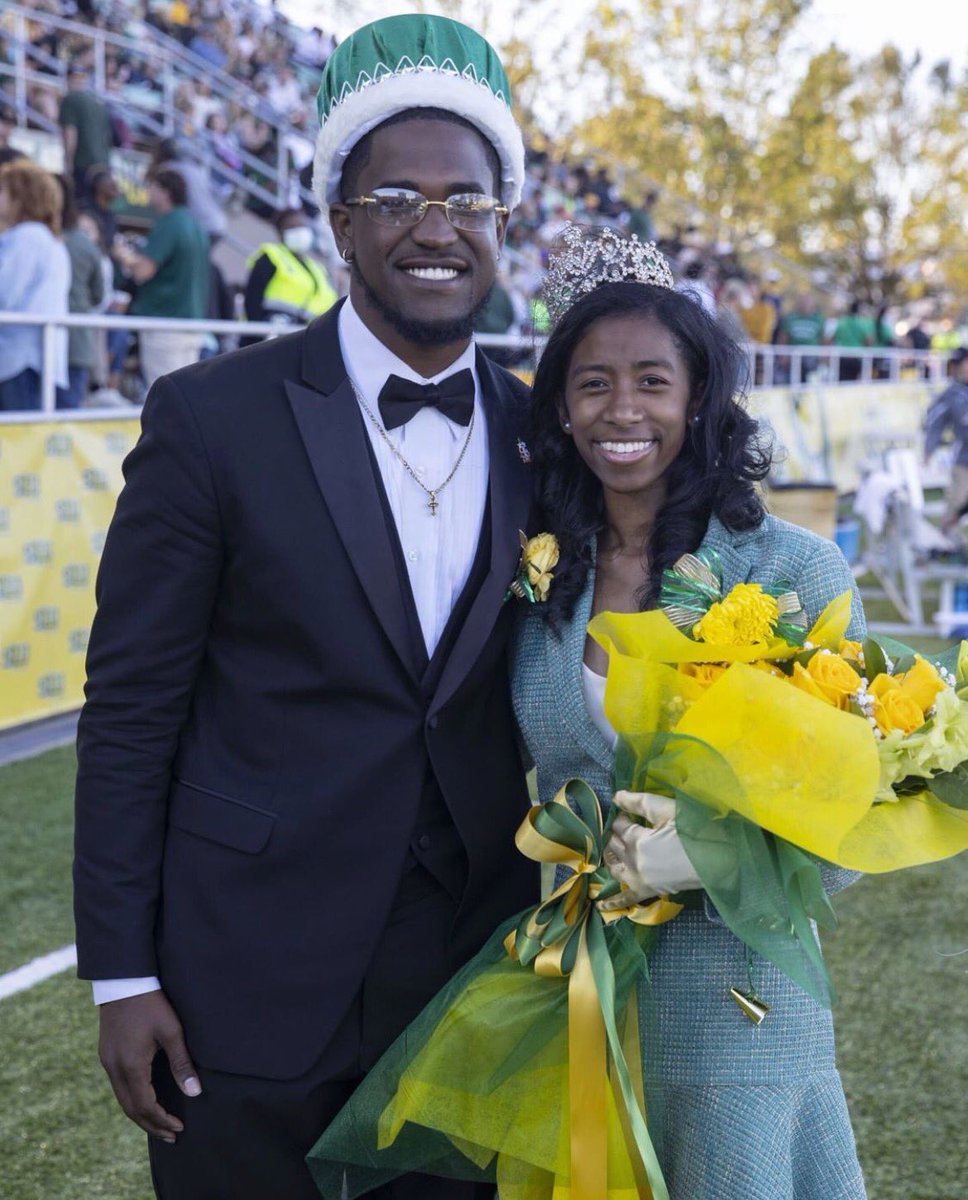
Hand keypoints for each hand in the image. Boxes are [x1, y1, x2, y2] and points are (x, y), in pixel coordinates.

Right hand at [98, 990, 201, 1141]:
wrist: (124, 981)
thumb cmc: (152, 1003)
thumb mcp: (172, 1031)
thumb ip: (182, 1063)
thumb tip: (195, 1093)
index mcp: (131, 1066)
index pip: (146, 1106)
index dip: (162, 1120)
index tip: (179, 1128)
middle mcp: (115, 1069)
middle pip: (131, 1109)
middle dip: (151, 1125)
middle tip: (171, 1136)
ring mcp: (108, 1062)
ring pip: (122, 1100)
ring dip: (141, 1115)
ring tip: (159, 1124)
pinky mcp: (106, 1054)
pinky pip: (118, 1087)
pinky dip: (132, 1100)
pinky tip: (144, 1100)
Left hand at [597, 791, 701, 911]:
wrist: (719, 856)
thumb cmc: (695, 828)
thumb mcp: (667, 810)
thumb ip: (638, 802)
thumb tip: (616, 796)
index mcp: (636, 840)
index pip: (618, 826)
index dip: (622, 818)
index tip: (631, 816)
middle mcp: (633, 862)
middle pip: (614, 846)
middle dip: (617, 835)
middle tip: (628, 829)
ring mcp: (639, 880)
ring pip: (614, 869)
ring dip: (611, 859)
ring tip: (614, 852)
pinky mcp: (648, 892)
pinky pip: (626, 900)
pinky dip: (613, 903)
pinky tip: (600, 906)